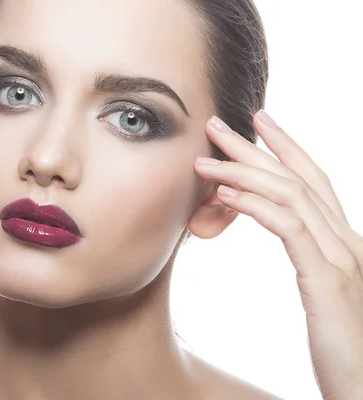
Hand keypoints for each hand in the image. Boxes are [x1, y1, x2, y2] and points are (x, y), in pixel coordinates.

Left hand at [193, 111, 362, 399]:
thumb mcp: (323, 292)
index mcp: (345, 243)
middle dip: (256, 147)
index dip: (286, 147)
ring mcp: (342, 260)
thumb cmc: (341, 348)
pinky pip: (289, 229)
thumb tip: (290, 236)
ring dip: (243, 171)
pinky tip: (224, 194)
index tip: (257, 122)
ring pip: (291, 196)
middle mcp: (348, 243)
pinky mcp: (327, 282)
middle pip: (299, 179)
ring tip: (204, 159)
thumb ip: (310, 259)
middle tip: (217, 125)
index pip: (315, 182)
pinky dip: (255, 205)